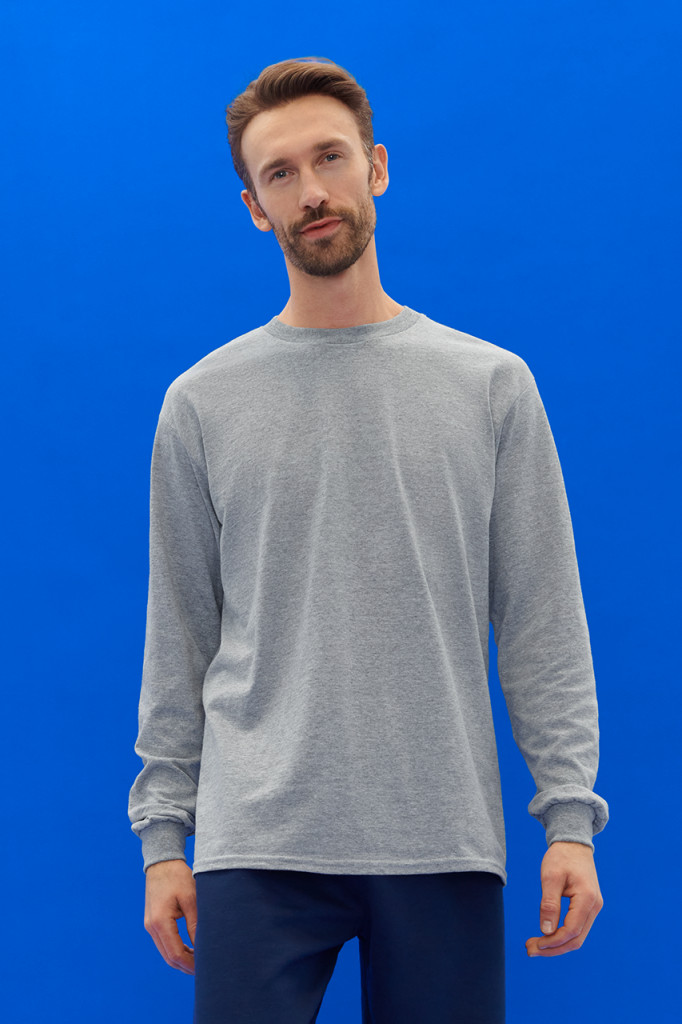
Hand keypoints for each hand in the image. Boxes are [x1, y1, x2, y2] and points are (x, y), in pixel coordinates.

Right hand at [144, 859, 196, 973]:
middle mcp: (151, 927)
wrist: (162, 863)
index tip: (205, 967)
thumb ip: (195, 923)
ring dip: (181, 958)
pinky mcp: (152, 922)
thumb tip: (203, 946)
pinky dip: (176, 949)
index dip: (190, 964)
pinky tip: (190, 949)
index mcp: (160, 921)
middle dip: (186, 965)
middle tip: (205, 968)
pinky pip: (164, 942)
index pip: (175, 953)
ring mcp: (150, 925)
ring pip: (165, 952)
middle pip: (169, 957)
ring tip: (200, 960)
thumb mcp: (191, 898)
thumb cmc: (178, 877)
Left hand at [526, 841, 602, 956]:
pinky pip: (577, 927)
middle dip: (553, 948)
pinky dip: (562, 935)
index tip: (533, 944)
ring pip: (577, 936)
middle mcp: (594, 906)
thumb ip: (549, 904)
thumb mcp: (551, 877)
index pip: (571, 931)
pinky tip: (547, 936)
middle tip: (530, 950)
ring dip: (557, 944)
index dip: (552, 942)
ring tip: (535, 945)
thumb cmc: (561, 857)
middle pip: (576, 939)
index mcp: (587, 899)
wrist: (573, 844)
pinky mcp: (588, 906)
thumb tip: (546, 931)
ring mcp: (593, 907)